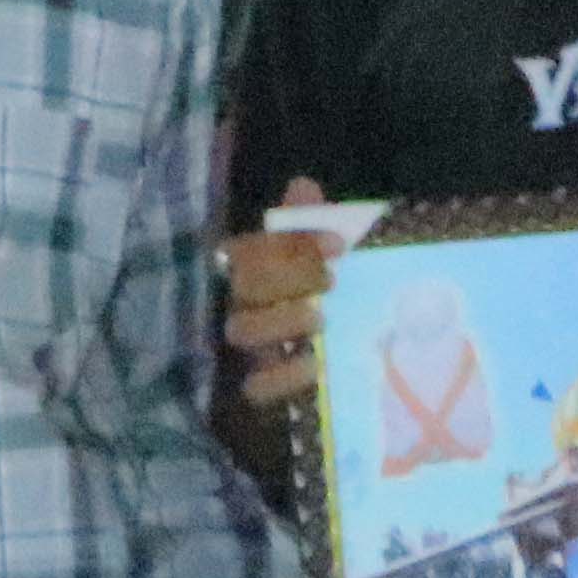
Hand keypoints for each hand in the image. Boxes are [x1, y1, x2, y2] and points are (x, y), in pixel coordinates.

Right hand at [220, 183, 337, 417]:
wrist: (334, 378)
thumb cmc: (315, 308)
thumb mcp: (317, 266)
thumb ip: (306, 228)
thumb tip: (302, 186)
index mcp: (249, 272)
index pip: (250, 247)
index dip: (292, 242)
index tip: (340, 244)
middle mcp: (237, 305)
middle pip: (244, 283)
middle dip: (289, 276)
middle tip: (332, 280)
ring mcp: (241, 350)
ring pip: (241, 330)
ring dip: (281, 321)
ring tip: (321, 319)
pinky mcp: (255, 391)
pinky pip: (254, 388)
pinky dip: (283, 377)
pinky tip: (315, 367)